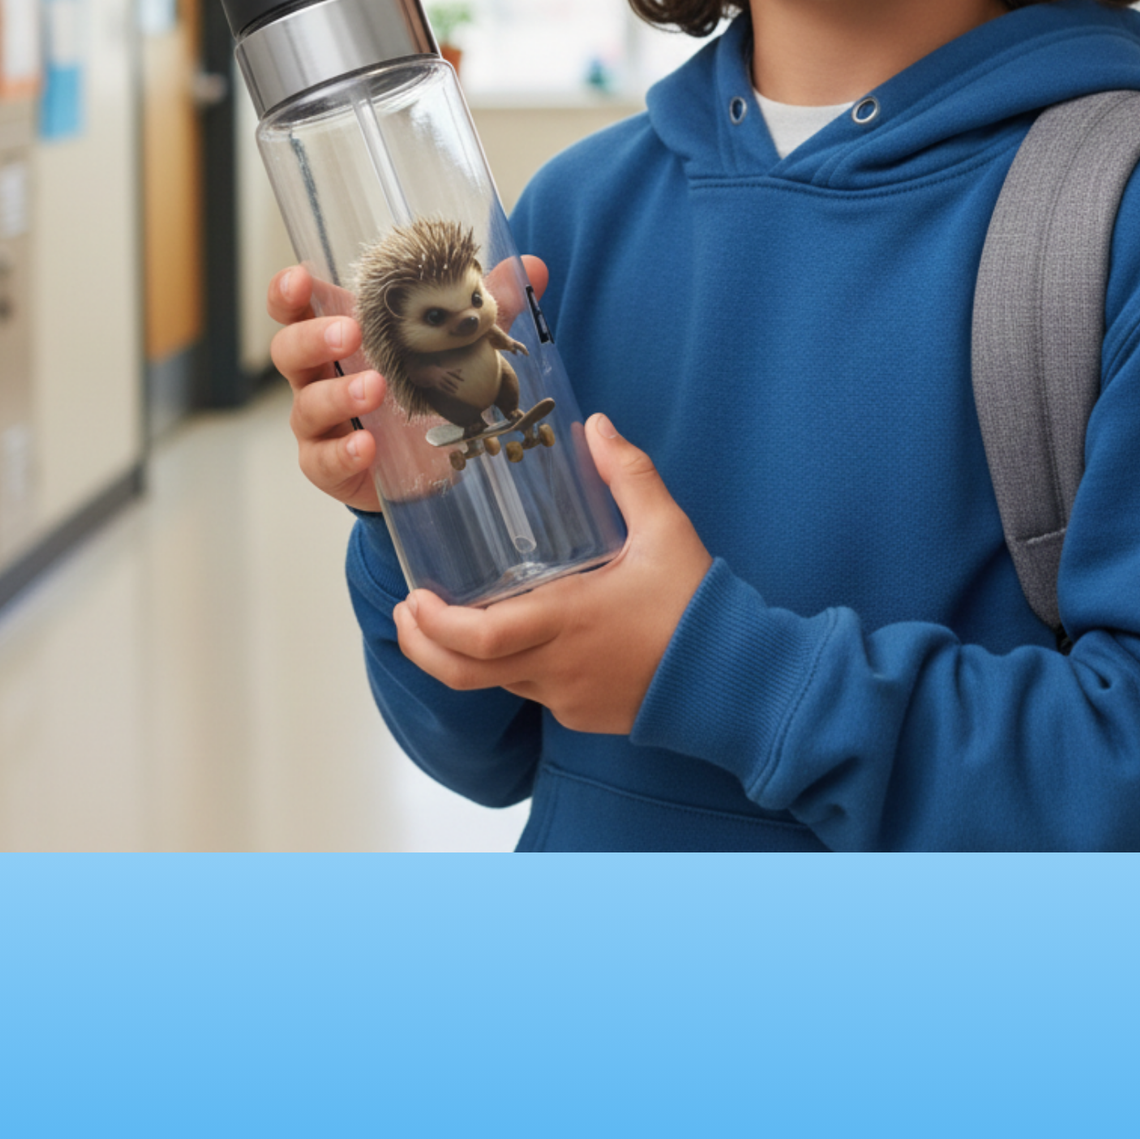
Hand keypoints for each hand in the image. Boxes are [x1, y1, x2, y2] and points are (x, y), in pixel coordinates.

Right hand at [268, 256, 546, 511]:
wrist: (427, 468)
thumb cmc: (428, 388)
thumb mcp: (461, 345)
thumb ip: (491, 306)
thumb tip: (534, 267)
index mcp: (343, 336)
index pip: (297, 307)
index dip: (288, 292)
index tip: (300, 280)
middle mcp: (322, 376)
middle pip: (289, 350)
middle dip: (314, 337)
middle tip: (349, 333)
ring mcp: (323, 423)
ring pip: (306, 404)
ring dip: (337, 394)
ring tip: (373, 388)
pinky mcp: (332, 465)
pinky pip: (323, 459)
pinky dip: (343, 452)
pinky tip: (367, 446)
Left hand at [391, 413, 712, 733]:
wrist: (731, 679)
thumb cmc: (697, 604)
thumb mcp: (666, 529)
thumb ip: (629, 475)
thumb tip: (597, 426)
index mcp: (569, 621)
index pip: (480, 640)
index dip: (434, 626)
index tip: (414, 597)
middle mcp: (557, 666)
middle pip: (463, 673)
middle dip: (422, 645)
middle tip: (408, 608)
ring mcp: (565, 696)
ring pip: (492, 684)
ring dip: (461, 655)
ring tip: (447, 615)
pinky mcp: (577, 712)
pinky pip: (526, 691)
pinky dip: (506, 667)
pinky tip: (516, 634)